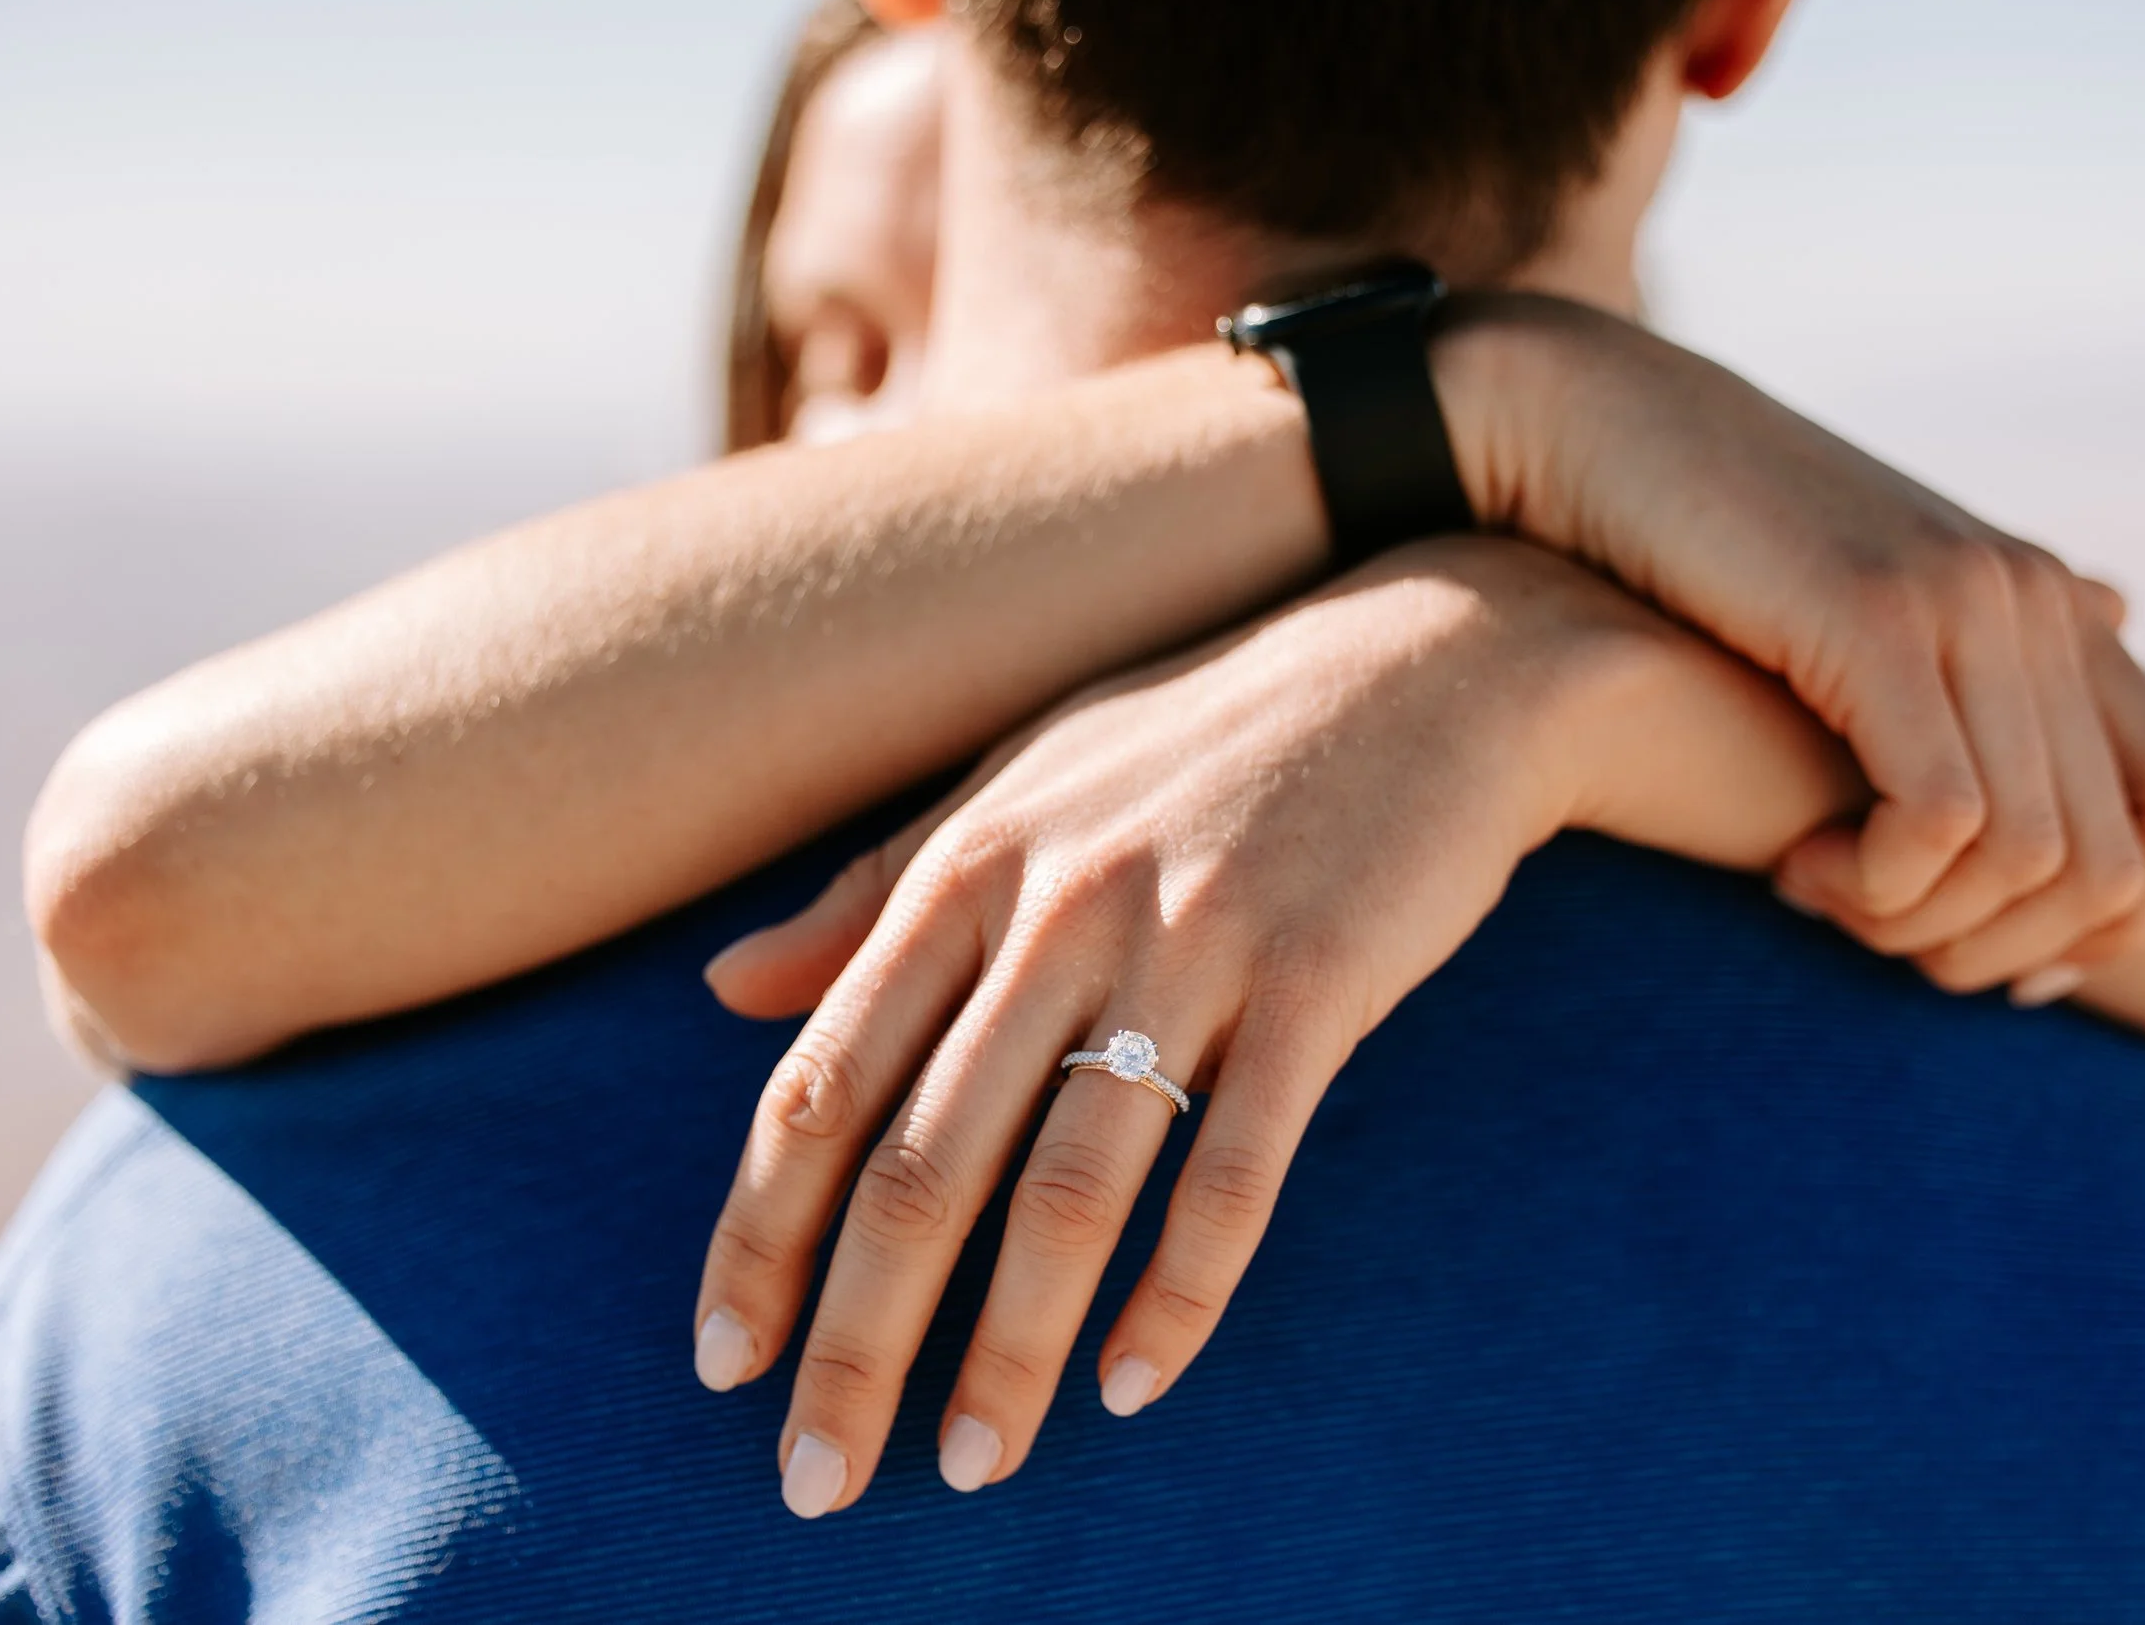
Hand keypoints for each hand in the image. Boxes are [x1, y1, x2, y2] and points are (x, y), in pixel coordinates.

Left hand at [692, 539, 1636, 1512]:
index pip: (817, 1084)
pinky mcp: (1320, 986)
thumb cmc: (1196, 740)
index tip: (724, 1362)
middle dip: (856, 1339)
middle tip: (817, 1478)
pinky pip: (1238, 1172)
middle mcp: (1060, 911)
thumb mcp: (1016, 789)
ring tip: (973, 1465)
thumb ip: (870, 894)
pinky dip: (1182, 1293)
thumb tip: (720, 989)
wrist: (1424, 666)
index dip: (758, 1236)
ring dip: (1010, 1349)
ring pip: (1070, 1188)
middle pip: (920, 1163)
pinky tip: (1136, 1383)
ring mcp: (1194, 947)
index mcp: (966, 867)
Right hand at [1436, 296, 2144, 999]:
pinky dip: (1877, 885)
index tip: (1994, 965)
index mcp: (2051, 604)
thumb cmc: (1708, 543)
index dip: (2112, 922)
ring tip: (1818, 897)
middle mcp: (2036, 600)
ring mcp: (1966, 604)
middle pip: (2113, 866)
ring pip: (2033, 857)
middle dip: (1992, 949)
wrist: (1602, 429)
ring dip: (1922, 924)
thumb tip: (2116, 615)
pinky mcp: (1877, 621)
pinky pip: (1941, 816)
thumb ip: (1979, 646)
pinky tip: (1791, 869)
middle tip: (1876, 942)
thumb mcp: (1866, 608)